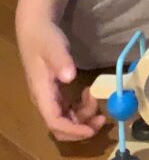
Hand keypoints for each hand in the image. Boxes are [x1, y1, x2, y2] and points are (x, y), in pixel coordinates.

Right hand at [16, 20, 104, 140]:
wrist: (35, 30)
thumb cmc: (45, 39)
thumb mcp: (54, 47)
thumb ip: (61, 61)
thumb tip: (69, 77)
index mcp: (42, 93)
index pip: (54, 121)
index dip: (73, 130)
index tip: (92, 128)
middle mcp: (44, 100)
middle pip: (60, 127)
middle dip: (81, 128)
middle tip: (102, 117)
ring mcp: (50, 98)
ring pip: (66, 120)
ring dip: (84, 117)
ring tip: (96, 97)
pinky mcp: (56, 93)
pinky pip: (68, 110)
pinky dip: (81, 108)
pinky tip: (89, 94)